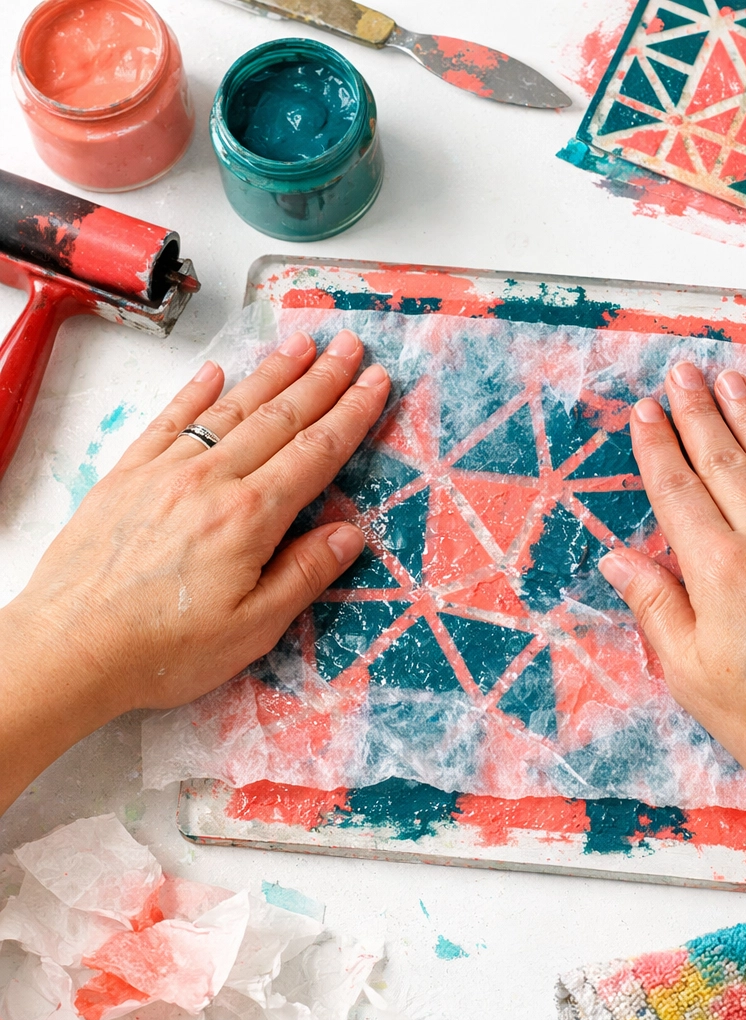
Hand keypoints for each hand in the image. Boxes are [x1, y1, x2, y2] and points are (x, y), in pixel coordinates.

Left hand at [3, 329, 388, 719]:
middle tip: (350, 347)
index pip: (315, 452)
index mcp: (249, 517)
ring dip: (271, 373)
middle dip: (322, 379)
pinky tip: (215, 372)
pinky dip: (196, 392)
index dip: (351, 414)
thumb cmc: (163, 649)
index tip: (375, 383)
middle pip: (280, 418)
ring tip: (301, 344)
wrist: (70, 649)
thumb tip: (350, 533)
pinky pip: (169, 420)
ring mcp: (165, 471)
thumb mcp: (253, 628)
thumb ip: (305, 574)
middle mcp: (210, 480)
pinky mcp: (127, 476)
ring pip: (231, 409)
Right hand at [598, 361, 745, 801]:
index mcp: (718, 570)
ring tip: (731, 381)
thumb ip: (656, 609)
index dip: (657, 447)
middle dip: (697, 414)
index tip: (644, 413)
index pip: (678, 491)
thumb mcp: (693, 676)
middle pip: (724, 462)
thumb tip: (619, 561)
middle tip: (682, 374)